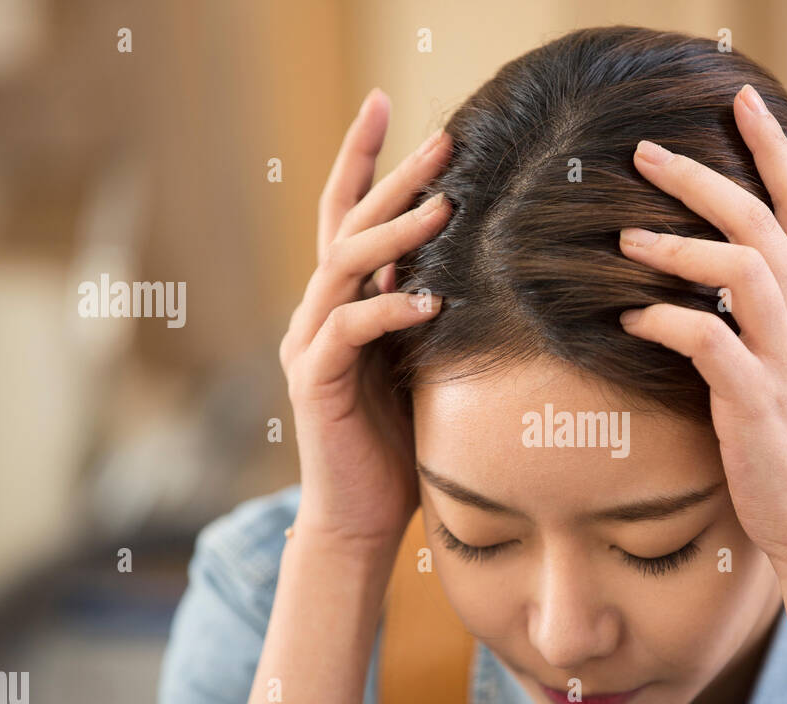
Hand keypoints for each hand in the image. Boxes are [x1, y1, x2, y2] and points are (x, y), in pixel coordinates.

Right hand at [279, 87, 453, 551]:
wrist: (360, 516)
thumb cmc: (401, 443)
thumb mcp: (423, 365)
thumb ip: (428, 317)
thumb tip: (477, 269)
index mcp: (343, 303)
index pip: (349, 215)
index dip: (365, 158)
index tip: (388, 104)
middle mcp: (317, 311)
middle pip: (348, 224)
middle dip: (393, 177)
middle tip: (441, 139)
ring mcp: (309, 343)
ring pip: (343, 266)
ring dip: (394, 233)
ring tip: (443, 207)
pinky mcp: (315, 382)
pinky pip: (348, 331)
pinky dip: (387, 311)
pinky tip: (429, 302)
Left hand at [616, 83, 786, 570]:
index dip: (774, 150)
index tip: (741, 99)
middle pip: (762, 223)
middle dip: (703, 178)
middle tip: (644, 154)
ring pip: (741, 270)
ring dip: (677, 249)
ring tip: (625, 240)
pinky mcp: (756, 401)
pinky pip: (707, 339)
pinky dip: (665, 321)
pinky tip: (631, 319)